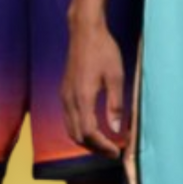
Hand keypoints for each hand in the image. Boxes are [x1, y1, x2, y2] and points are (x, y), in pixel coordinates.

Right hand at [62, 7, 126, 157]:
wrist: (84, 32)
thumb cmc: (103, 51)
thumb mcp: (116, 76)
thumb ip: (115, 104)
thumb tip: (116, 128)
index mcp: (83, 97)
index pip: (89, 133)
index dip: (103, 146)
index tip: (117, 151)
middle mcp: (69, 100)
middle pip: (78, 136)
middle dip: (95, 148)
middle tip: (113, 151)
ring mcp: (64, 96)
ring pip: (71, 130)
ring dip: (87, 141)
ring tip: (105, 144)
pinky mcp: (64, 92)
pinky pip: (68, 119)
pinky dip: (80, 130)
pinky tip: (93, 128)